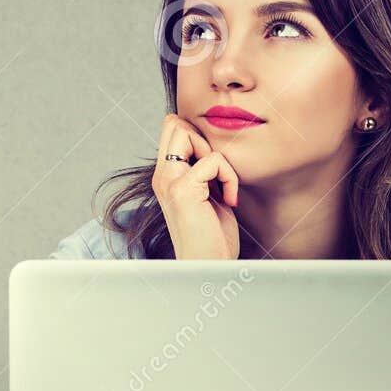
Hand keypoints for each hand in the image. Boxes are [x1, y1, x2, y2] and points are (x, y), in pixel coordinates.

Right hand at [151, 113, 240, 259]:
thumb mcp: (206, 194)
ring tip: (221, 187)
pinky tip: (229, 201)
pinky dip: (229, 177)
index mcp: (164, 176)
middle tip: (216, 173)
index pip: (171, 129)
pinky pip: (213, 160)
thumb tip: (213, 142)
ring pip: (188, 132)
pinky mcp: (182, 189)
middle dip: (204, 139)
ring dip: (216, 156)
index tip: (214, 168)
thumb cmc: (212, 236)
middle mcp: (161, 176)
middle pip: (175, 123)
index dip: (197, 136)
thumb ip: (203, 169)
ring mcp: (168, 182)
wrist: (208, 267)